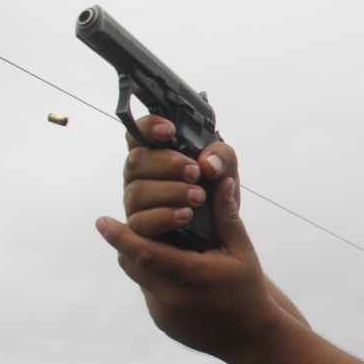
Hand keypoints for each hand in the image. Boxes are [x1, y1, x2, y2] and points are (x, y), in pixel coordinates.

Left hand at [97, 115, 281, 360]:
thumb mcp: (242, 252)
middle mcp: (172, 297)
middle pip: (132, 263)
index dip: (120, 236)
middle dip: (126, 240)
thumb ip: (227, 217)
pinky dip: (152, 274)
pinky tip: (167, 266)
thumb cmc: (248, 291)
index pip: (145, 253)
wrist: (250, 338)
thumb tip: (221, 180)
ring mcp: (164, 312)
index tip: (101, 221)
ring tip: (147, 240)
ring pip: (137, 276)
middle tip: (119, 224)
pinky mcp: (162, 320)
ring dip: (138, 256)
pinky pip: (148, 290)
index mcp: (191, 277)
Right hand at [121, 114, 240, 237]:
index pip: (139, 134)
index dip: (148, 127)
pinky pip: (140, 223)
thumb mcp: (227, 172)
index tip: (169, 130)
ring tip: (197, 197)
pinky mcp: (140, 231)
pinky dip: (164, 217)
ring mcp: (137, 204)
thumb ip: (223, 158)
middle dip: (167, 164)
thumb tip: (209, 163)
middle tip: (194, 171)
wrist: (220, 235)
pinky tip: (185, 215)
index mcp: (156, 155)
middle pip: (136, 161)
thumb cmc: (215, 197)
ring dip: (170, 192)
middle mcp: (140, 177)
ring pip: (137, 191)